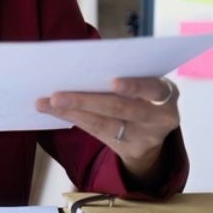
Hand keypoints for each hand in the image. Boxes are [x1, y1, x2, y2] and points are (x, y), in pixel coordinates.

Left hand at [36, 77, 179, 183]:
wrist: (152, 134)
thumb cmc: (143, 95)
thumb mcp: (145, 85)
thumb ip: (123, 74)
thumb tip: (78, 62)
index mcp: (166, 93)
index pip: (152, 88)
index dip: (134, 86)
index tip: (113, 83)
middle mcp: (160, 117)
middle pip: (121, 109)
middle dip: (86, 101)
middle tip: (57, 95)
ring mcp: (145, 137)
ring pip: (104, 124)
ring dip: (72, 112)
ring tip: (46, 102)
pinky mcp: (129, 150)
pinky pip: (96, 132)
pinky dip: (73, 118)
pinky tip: (53, 111)